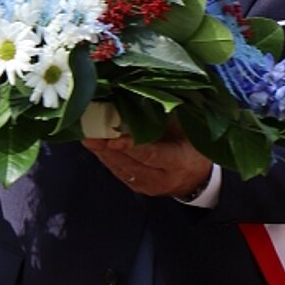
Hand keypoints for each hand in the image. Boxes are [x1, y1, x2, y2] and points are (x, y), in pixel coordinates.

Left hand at [85, 128, 211, 198]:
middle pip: (130, 163)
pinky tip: (95, 145)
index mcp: (179, 162)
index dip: (130, 147)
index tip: (111, 139)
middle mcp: (162, 178)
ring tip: (87, 135)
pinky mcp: (138, 188)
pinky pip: (119, 172)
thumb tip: (139, 97)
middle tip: (89, 131)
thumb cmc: (192, 145)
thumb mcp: (187, 129)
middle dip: (107, 147)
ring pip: (121, 169)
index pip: (151, 155)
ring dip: (102, 152)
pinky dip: (106, 157)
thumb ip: (165, 118)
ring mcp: (149, 186)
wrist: (198, 177)